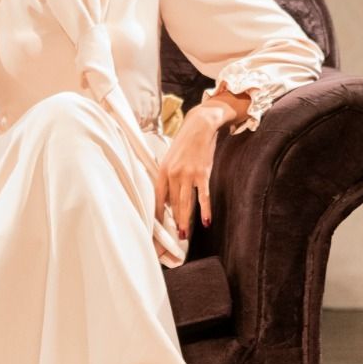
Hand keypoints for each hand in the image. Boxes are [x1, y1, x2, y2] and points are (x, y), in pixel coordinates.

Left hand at [154, 106, 218, 238]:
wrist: (200, 126)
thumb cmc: (184, 144)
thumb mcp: (170, 159)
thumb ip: (167, 178)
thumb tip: (166, 198)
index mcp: (162, 171)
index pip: (157, 198)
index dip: (156, 215)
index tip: (156, 229)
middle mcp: (173, 174)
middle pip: (171, 204)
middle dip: (172, 222)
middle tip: (171, 237)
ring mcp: (188, 174)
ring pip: (185, 203)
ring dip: (185, 220)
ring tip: (184, 235)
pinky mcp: (202, 173)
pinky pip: (203, 196)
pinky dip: (205, 209)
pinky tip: (206, 221)